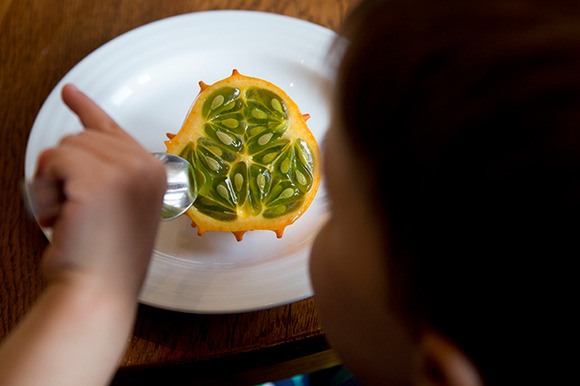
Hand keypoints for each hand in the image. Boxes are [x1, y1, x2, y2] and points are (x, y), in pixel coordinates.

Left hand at [34, 84, 165, 297]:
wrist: (98, 289)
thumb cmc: (104, 257)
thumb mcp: (113, 206)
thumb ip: (98, 170)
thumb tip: (58, 148)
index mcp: (155, 172)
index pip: (112, 129)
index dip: (87, 110)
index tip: (71, 93)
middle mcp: (144, 166)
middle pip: (81, 138)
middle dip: (64, 172)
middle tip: (73, 208)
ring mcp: (125, 170)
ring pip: (66, 148)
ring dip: (54, 182)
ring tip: (70, 215)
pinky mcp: (98, 179)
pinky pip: (54, 162)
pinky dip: (46, 188)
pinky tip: (62, 214)